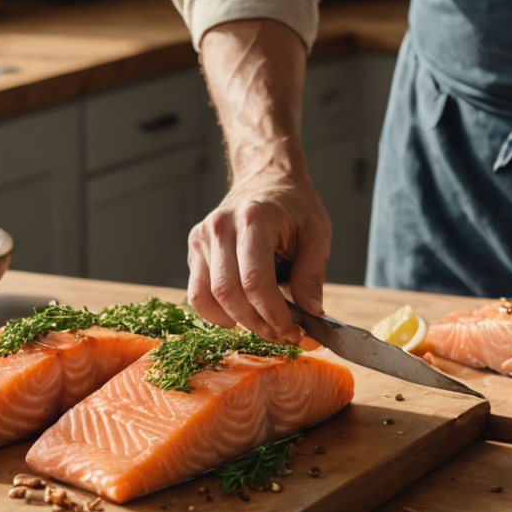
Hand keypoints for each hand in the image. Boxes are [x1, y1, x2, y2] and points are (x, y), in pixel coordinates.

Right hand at [187, 167, 330, 342]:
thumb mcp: (317, 232)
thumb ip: (312, 274)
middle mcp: (220, 227)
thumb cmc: (293, 204)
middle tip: (283, 335)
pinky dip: (216, 313)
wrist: (266, 177)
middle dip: (258, 324)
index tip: (294, 332)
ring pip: (207, 297)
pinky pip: (197, 293)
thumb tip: (311, 314)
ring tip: (264, 326)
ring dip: (237, 322)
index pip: (255, 281)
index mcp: (253, 220)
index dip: (273, 315)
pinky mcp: (195, 249)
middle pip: (228, 294)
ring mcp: (202, 238)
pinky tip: (240, 315)